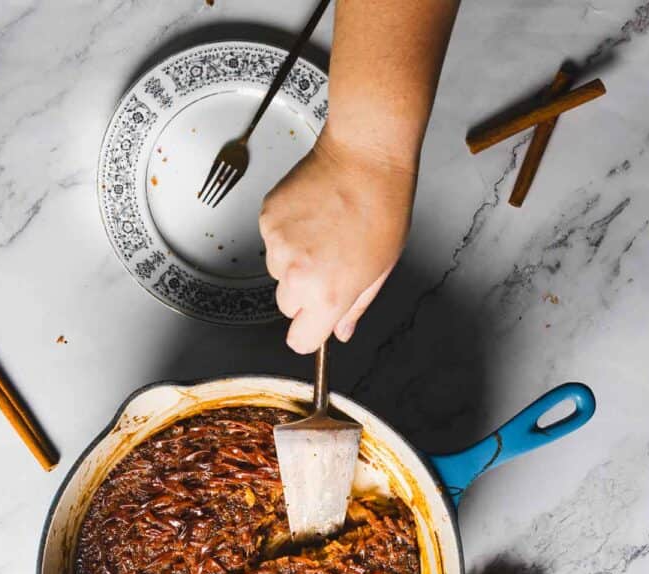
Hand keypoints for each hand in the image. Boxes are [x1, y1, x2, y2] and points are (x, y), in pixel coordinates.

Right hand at [259, 129, 415, 353]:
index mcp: (327, 294)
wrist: (365, 157)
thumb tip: (341, 332)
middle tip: (330, 263)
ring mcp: (278, 246)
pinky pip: (272, 242)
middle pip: (287, 306)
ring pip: (278, 271)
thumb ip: (355, 307)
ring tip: (324, 232)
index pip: (300, 341)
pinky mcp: (267, 220)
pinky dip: (288, 234)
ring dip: (295, 260)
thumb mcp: (379, 270)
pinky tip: (312, 216)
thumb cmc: (381, 208)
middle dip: (304, 293)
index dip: (310, 332)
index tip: (317, 322)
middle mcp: (296, 275)